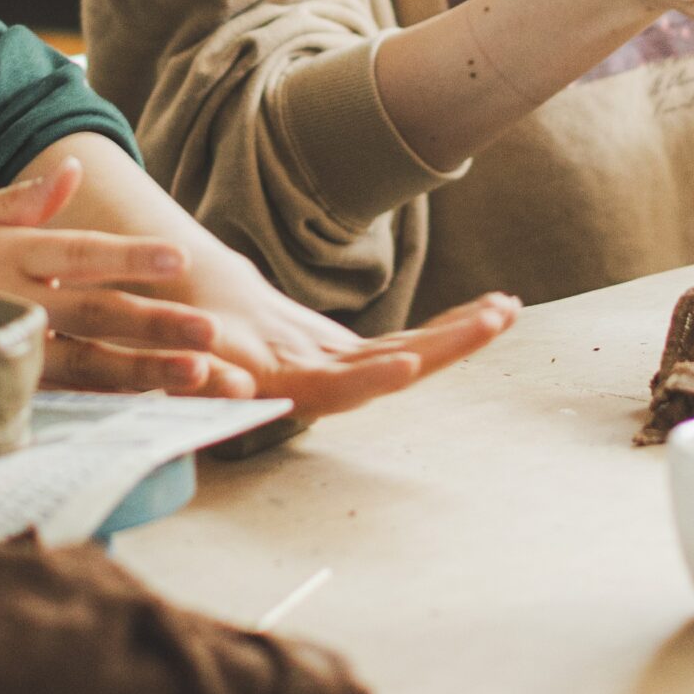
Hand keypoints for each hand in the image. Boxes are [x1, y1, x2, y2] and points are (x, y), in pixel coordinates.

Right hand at [0, 156, 226, 395]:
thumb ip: (17, 199)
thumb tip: (72, 170)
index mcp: (3, 253)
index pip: (78, 252)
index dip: (129, 255)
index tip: (178, 257)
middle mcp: (7, 302)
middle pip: (93, 312)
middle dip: (155, 322)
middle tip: (210, 329)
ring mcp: (1, 352)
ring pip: (86, 364)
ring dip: (144, 371)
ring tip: (197, 375)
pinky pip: (62, 399)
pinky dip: (108, 403)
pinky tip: (149, 405)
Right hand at [176, 237, 519, 418]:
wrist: (196, 338)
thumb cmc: (185, 346)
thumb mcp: (186, 356)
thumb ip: (203, 375)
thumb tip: (224, 385)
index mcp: (290, 384)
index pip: (338, 386)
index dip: (372, 377)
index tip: (409, 364)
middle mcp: (327, 381)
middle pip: (393, 367)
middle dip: (446, 345)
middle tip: (497, 318)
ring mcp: (346, 367)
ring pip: (412, 352)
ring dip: (460, 332)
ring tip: (508, 307)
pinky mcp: (353, 355)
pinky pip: (408, 341)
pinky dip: (447, 324)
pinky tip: (486, 310)